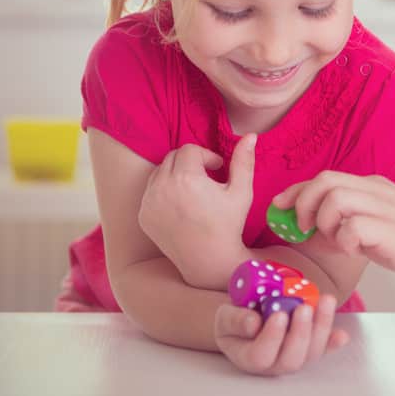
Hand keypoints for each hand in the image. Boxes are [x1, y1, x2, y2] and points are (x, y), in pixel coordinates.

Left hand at [138, 135, 255, 287]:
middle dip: (190, 161)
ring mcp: (149, 202)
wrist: (208, 260)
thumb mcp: (241, 191)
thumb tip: (251, 135)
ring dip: (176, 173)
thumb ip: (243, 161)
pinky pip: (151, 191)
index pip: (190, 149)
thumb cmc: (228, 224)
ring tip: (194, 190)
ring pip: (159, 171)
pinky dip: (165, 191)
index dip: (207, 156)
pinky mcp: (143, 214)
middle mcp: (162, 188)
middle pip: (172, 156)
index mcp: (186, 179)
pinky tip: (182, 205)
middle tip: (207, 178)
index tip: (218, 169)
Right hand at [214, 295, 348, 375]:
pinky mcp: (309, 347)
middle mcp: (273, 364)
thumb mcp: (225, 316)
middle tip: (303, 308)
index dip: (272, 337)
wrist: (248, 316)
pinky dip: (334, 342)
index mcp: (249, 357)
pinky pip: (324, 348)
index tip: (279, 314)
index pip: (260, 356)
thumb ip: (234, 320)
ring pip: (311, 353)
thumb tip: (253, 323)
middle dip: (300, 333)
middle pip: (291, 359)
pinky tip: (342, 335)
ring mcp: (294, 357)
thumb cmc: (236, 318)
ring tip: (325, 301)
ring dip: (321, 328)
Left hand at [273, 172, 394, 290]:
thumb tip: (312, 228)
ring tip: (334, 240)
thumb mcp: (375, 229)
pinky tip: (354, 251)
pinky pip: (352, 227)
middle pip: (325, 179)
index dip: (296, 191)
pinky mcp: (391, 229)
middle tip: (305, 228)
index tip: (280, 207)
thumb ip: (348, 223)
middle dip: (304, 202)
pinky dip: (343, 240)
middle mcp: (377, 190)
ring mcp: (385, 207)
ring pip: (335, 196)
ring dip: (324, 221)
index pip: (325, 177)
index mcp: (373, 186)